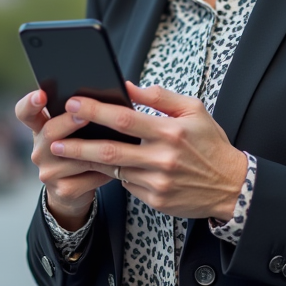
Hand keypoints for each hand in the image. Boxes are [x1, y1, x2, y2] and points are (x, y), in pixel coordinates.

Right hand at [14, 89, 112, 229]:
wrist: (73, 191)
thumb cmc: (79, 150)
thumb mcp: (73, 132)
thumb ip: (80, 114)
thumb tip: (105, 97)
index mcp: (40, 128)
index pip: (25, 112)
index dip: (30, 103)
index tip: (41, 95)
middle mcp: (39, 150)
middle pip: (50, 132)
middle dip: (69, 122)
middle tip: (86, 116)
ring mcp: (48, 171)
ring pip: (75, 157)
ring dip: (98, 150)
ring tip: (118, 141)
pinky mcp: (63, 190)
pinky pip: (89, 177)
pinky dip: (106, 170)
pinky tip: (119, 165)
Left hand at [49, 83, 248, 220]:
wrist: (230, 185)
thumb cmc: (210, 144)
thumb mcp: (194, 111)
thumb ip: (161, 96)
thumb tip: (129, 86)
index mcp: (172, 131)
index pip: (125, 119)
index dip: (96, 111)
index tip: (74, 103)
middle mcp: (163, 158)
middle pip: (110, 150)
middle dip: (78, 143)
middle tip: (54, 138)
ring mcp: (158, 182)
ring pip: (113, 170)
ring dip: (86, 161)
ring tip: (64, 152)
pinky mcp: (156, 200)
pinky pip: (126, 184)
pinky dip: (110, 174)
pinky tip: (94, 167)